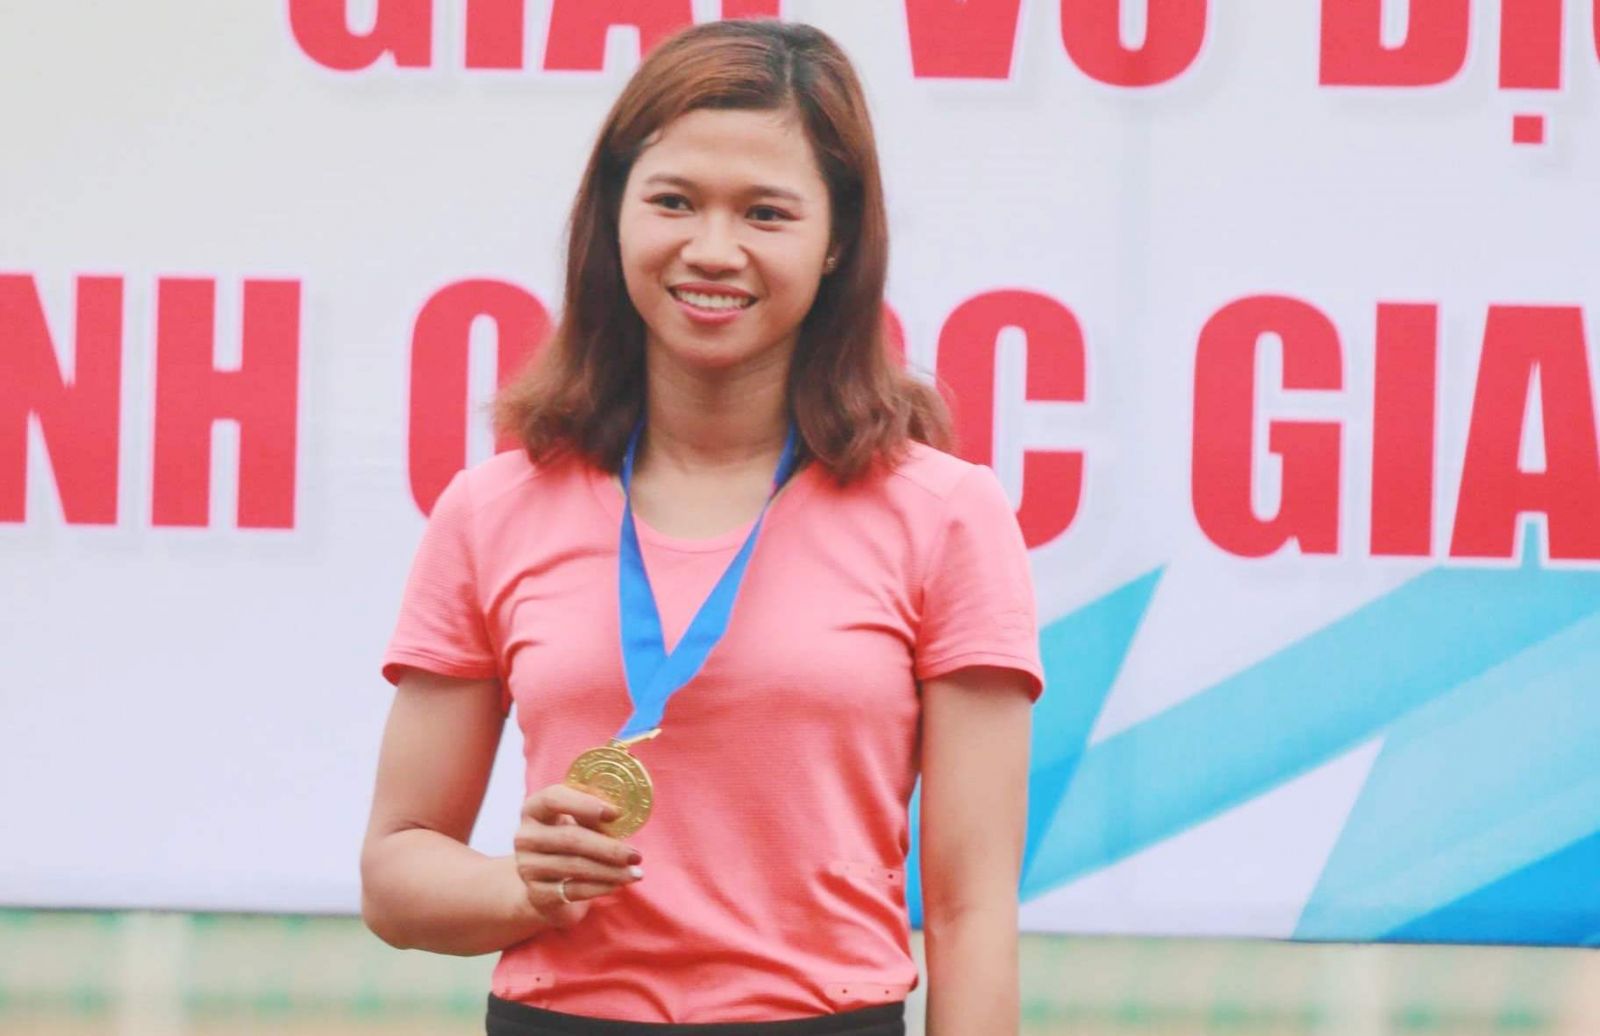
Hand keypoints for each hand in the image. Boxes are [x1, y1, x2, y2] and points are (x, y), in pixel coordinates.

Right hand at [513, 784, 642, 928]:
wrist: (546, 885)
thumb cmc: (569, 842)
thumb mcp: (576, 822)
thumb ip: (592, 815)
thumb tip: (618, 814)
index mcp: (533, 809)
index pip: (553, 799)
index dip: (584, 803)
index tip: (615, 813)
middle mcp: (525, 837)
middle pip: (569, 838)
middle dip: (608, 847)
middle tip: (636, 854)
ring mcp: (528, 867)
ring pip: (575, 866)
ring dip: (611, 871)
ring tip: (636, 872)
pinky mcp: (537, 894)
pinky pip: (574, 890)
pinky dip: (601, 887)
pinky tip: (620, 884)